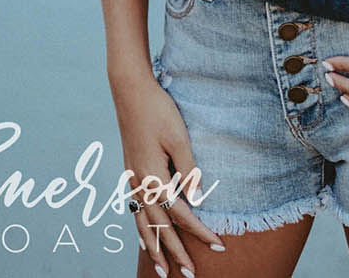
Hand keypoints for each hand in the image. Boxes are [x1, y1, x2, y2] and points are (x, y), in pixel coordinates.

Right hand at [111, 69, 225, 274]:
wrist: (130, 90)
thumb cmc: (158, 110)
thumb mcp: (179, 136)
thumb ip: (188, 168)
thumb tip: (196, 199)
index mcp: (153, 176)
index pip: (181, 213)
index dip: (200, 231)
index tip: (219, 245)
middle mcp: (140, 183)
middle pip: (159, 227)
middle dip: (176, 252)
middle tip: (191, 274)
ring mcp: (132, 179)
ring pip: (142, 223)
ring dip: (154, 248)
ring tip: (163, 270)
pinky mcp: (130, 172)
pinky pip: (135, 210)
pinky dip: (142, 228)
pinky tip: (146, 236)